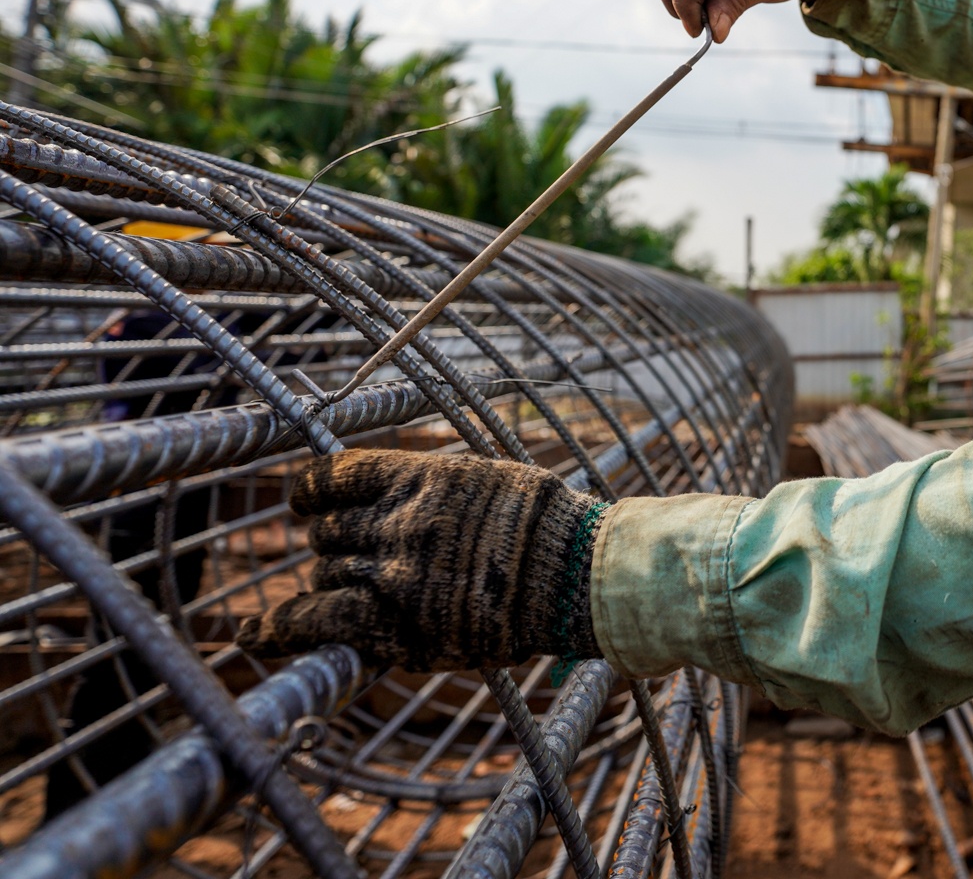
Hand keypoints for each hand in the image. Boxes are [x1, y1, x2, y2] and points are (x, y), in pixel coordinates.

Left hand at [237, 450, 605, 672]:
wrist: (579, 576)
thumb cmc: (549, 529)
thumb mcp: (490, 480)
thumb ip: (436, 485)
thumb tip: (402, 487)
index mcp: (422, 478)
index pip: (335, 476)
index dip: (311, 491)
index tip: (304, 501)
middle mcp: (398, 520)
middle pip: (327, 532)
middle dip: (334, 544)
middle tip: (361, 560)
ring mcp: (394, 571)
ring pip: (326, 572)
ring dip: (336, 582)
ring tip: (364, 593)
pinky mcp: (394, 622)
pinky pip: (315, 619)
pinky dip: (281, 627)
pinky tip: (256, 634)